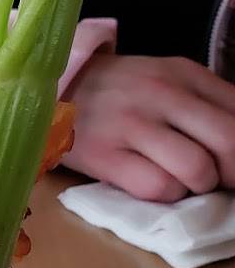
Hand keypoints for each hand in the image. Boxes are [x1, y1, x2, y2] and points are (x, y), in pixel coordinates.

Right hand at [65, 54, 234, 201]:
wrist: (51, 89)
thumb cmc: (117, 92)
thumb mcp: (166, 80)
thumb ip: (207, 103)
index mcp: (183, 73)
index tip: (233, 165)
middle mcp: (161, 94)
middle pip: (229, 143)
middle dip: (232, 172)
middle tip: (218, 179)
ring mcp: (131, 124)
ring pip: (197, 170)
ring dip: (198, 186)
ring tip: (182, 180)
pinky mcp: (105, 155)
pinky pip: (158, 187)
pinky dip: (166, 194)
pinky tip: (153, 183)